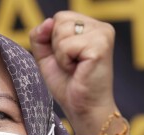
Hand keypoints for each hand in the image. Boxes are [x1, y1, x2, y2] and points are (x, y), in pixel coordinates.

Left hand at [30, 11, 116, 133]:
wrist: (84, 109)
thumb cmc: (69, 85)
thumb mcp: (47, 57)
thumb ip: (40, 36)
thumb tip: (48, 22)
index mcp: (91, 26)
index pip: (60, 17)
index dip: (53, 40)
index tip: (67, 59)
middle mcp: (101, 27)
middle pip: (60, 20)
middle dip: (57, 46)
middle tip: (71, 65)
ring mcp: (103, 34)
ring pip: (61, 31)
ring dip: (61, 55)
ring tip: (75, 68)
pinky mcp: (101, 45)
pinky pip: (66, 45)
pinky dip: (65, 61)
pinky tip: (78, 70)